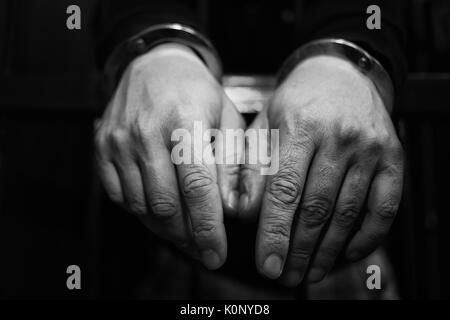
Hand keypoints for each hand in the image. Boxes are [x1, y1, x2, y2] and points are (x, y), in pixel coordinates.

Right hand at [95, 43, 244, 269]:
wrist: (154, 64)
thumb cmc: (197, 93)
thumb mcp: (227, 119)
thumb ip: (233, 163)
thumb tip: (233, 209)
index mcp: (185, 122)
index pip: (197, 187)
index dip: (208, 228)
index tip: (217, 254)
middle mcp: (146, 133)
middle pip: (166, 205)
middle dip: (187, 236)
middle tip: (203, 247)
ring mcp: (119, 142)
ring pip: (141, 206)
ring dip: (165, 228)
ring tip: (186, 231)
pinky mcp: (102, 149)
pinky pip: (119, 196)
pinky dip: (141, 211)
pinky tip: (160, 208)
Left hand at [241, 55, 403, 285]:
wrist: (340, 73)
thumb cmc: (296, 102)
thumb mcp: (264, 124)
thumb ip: (251, 166)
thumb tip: (241, 212)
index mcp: (300, 126)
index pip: (285, 190)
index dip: (275, 232)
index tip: (267, 264)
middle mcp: (339, 137)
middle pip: (317, 207)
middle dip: (299, 249)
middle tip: (285, 276)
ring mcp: (371, 148)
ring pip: (349, 212)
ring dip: (328, 250)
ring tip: (310, 273)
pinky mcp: (393, 157)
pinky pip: (385, 207)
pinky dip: (368, 236)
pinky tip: (348, 253)